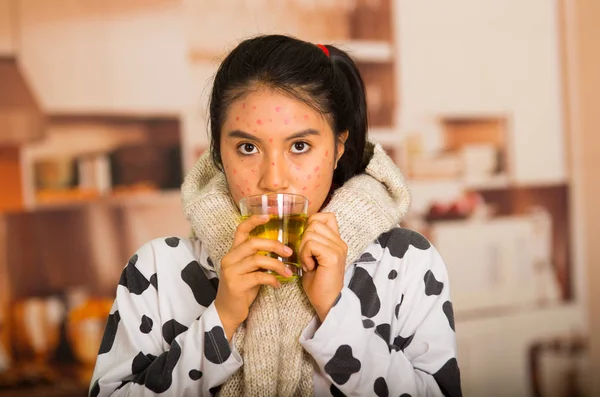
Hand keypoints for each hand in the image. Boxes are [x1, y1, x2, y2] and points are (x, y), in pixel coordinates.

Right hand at [214, 215, 293, 340]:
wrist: (227, 312)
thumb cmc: (242, 289)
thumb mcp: (249, 270)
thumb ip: (258, 258)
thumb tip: (281, 250)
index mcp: (233, 252)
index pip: (241, 230)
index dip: (254, 221)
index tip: (269, 215)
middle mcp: (230, 258)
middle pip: (253, 243)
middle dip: (274, 245)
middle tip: (289, 251)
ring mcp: (231, 271)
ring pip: (258, 260)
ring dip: (277, 265)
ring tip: (288, 272)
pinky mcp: (236, 285)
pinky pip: (259, 277)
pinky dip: (272, 279)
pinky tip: (278, 284)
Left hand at [299, 213, 347, 321]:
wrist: (327, 302)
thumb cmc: (318, 282)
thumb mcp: (313, 256)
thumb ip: (311, 241)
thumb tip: (299, 227)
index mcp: (336, 240)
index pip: (326, 216)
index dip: (312, 223)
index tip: (307, 241)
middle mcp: (340, 242)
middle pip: (314, 222)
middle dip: (304, 239)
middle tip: (307, 257)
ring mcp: (337, 248)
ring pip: (310, 233)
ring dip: (303, 249)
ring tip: (309, 263)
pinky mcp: (332, 256)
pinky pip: (311, 244)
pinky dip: (305, 255)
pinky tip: (310, 267)